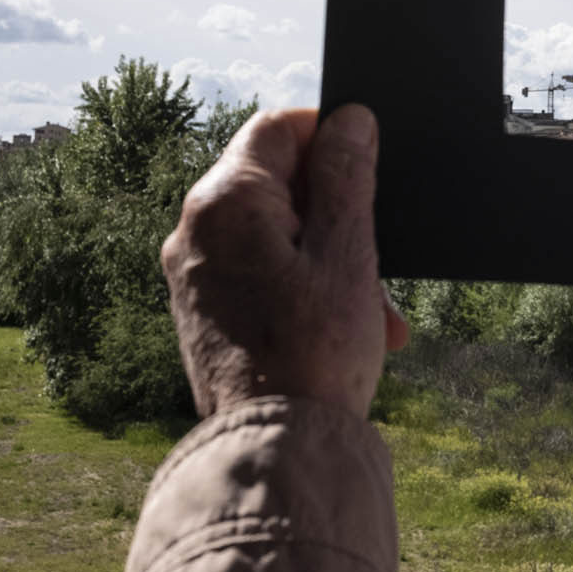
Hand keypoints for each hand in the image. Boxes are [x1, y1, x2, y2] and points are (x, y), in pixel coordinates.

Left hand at [162, 104, 408, 419]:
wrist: (273, 452)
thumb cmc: (316, 354)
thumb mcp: (349, 254)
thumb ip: (347, 176)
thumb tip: (349, 119)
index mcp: (226, 202)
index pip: (277, 126)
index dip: (330, 135)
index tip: (370, 170)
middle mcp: (194, 229)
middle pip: (276, 180)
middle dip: (338, 211)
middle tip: (381, 260)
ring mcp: (191, 271)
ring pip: (272, 230)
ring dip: (328, 255)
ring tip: (374, 311)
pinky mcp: (198, 308)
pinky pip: (256, 270)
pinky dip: (301, 284)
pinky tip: (342, 326)